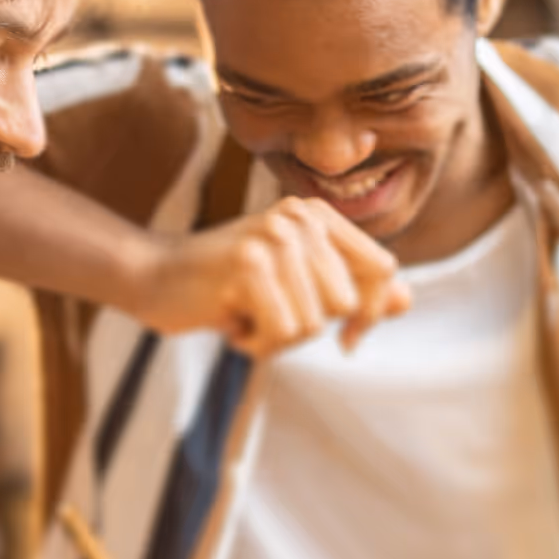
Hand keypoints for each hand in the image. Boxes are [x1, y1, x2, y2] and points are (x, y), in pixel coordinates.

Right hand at [132, 197, 411, 355]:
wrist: (153, 276)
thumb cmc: (226, 285)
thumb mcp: (295, 283)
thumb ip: (351, 288)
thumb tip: (405, 300)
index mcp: (318, 214)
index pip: (382, 269)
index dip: (370, 313)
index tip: (348, 337)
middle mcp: (300, 217)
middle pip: (346, 303)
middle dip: (310, 327)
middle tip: (267, 316)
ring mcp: (274, 237)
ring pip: (313, 323)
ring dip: (278, 338)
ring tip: (246, 317)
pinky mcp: (249, 265)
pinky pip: (283, 331)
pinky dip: (257, 343)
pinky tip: (231, 322)